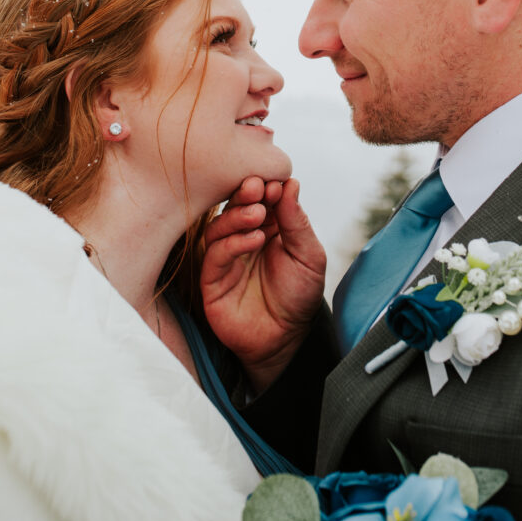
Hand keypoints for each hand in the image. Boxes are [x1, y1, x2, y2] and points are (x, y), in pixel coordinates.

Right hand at [201, 176, 325, 390]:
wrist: (286, 339)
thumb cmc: (299, 296)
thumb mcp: (309, 255)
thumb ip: (297, 222)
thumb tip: (290, 184)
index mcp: (267, 227)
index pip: (260, 198)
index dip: (265, 187)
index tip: (274, 181)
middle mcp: (243, 237)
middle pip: (235, 207)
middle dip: (245, 194)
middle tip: (258, 187)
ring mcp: (226, 257)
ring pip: (220, 226)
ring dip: (238, 216)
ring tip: (258, 214)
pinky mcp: (212, 279)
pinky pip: (216, 255)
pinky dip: (233, 243)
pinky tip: (255, 239)